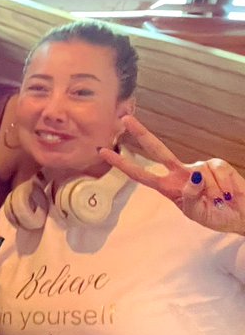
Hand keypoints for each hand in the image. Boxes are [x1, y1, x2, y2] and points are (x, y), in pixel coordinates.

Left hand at [100, 115, 244, 234]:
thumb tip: (193, 175)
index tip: (103, 152)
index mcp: (168, 186)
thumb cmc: (215, 216)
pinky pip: (215, 172)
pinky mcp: (215, 164)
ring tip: (218, 200)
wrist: (239, 215)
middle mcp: (180, 173)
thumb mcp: (195, 213)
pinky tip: (227, 193)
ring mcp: (198, 166)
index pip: (141, 174)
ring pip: (199, 175)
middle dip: (141, 133)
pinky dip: (223, 186)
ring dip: (212, 192)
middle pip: (157, 150)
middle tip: (124, 119)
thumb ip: (189, 196)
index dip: (122, 164)